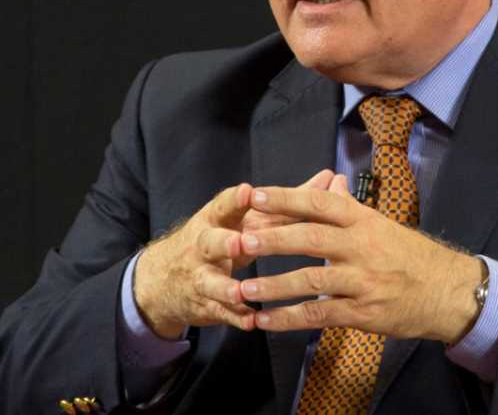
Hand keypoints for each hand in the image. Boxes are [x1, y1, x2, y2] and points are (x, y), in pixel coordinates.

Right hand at [134, 170, 337, 338]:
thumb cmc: (221, 238)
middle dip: (224, 242)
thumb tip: (329, 177)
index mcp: (217, 220)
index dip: (235, 200)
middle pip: (211, 241)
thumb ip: (289, 201)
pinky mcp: (205, 304)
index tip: (248, 192)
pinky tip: (251, 321)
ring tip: (240, 292)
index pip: (224, 206)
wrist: (168, 277)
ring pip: (210, 282)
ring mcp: (201, 276)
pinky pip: (219, 312)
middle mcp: (204, 246)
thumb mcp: (246, 218)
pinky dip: (234, 317)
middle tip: (239, 243)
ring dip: (226, 287)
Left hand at [237, 175, 484, 342]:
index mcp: (364, 220)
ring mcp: (362, 281)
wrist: (448, 292)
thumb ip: (350, 208)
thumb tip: (328, 181)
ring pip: (311, 280)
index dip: (286, 198)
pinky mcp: (362, 313)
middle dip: (273, 239)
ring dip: (273, 285)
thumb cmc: (412, 256)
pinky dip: (288, 319)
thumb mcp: (383, 225)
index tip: (256, 196)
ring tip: (243, 288)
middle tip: (242, 240)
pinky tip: (265, 321)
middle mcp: (362, 247)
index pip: (320, 204)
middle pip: (310, 239)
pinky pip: (319, 315)